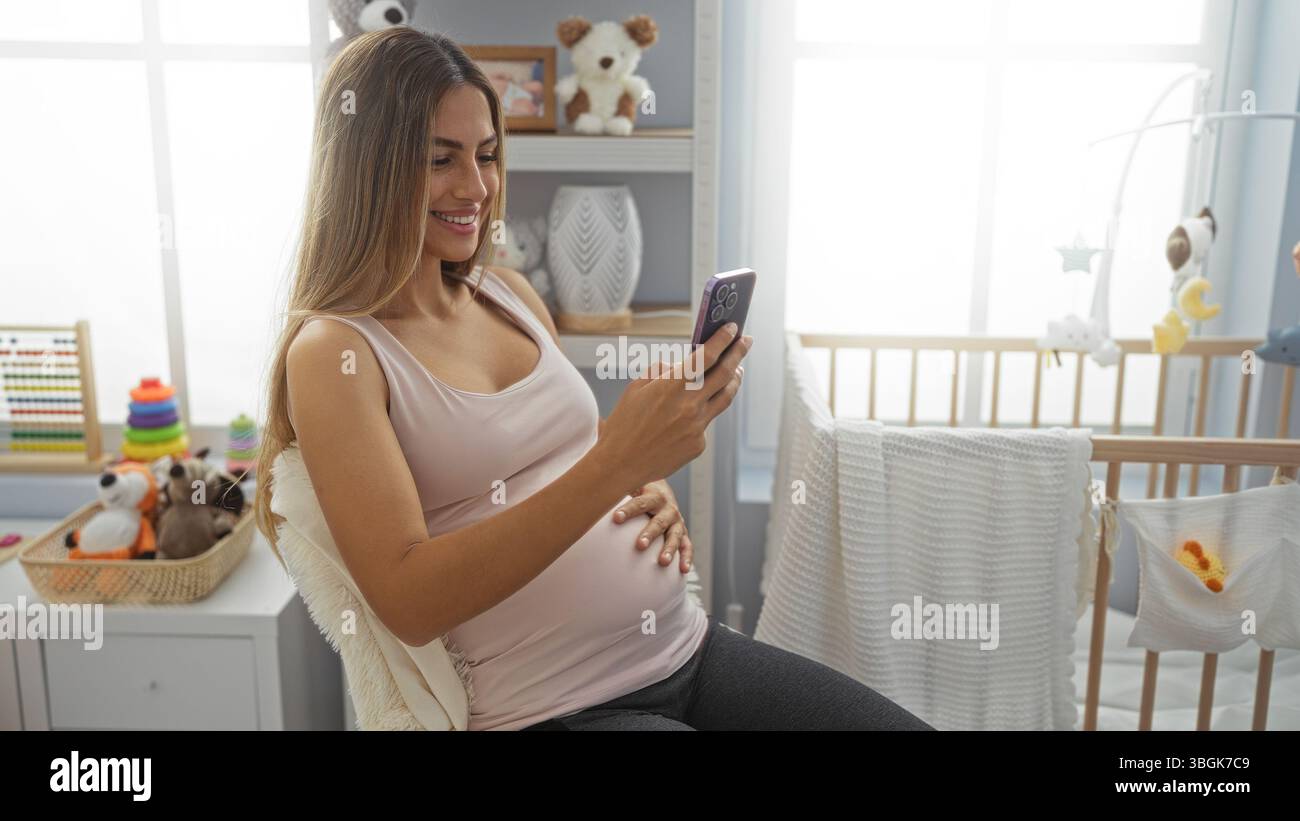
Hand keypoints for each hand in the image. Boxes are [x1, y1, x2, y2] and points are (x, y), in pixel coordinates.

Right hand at [594, 323, 751, 492]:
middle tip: (746, 342)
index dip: (723, 340)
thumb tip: (681, 365)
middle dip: (738, 353)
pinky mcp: (698, 444)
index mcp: (672, 386)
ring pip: (724, 398)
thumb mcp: (636, 388)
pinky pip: (706, 422)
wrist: (620, 464)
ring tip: (736, 370)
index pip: (706, 356)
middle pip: (725, 373)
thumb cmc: (624, 424)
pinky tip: (696, 410)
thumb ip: (662, 371)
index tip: (733, 328)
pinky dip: (704, 411)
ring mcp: (697, 426)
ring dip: (733, 380)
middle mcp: (690, 405)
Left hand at [613, 479, 691, 572]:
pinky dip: (686, 558)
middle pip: (659, 521)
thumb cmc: (639, 492)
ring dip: (670, 549)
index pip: (640, 503)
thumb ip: (617, 492)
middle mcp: (668, 509)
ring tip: (662, 562)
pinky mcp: (682, 534)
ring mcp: (677, 522)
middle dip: (650, 534)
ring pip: (675, 536)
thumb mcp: (631, 487)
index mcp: (654, 496)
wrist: (661, 490)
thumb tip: (592, 498)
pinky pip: (687, 546)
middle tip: (640, 545)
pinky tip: (683, 570)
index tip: (616, 518)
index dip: (628, 510)